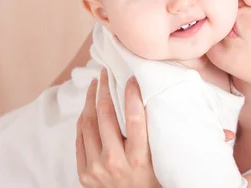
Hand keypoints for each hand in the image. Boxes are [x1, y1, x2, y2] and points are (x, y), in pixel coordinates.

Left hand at [76, 69, 159, 187]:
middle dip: (104, 89)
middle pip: (105, 115)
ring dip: (90, 100)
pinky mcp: (84, 174)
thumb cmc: (152, 182)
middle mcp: (115, 163)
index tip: (132, 78)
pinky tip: (88, 108)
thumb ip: (158, 136)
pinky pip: (80, 138)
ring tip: (95, 85)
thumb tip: (170, 108)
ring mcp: (96, 169)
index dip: (132, 94)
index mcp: (139, 159)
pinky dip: (83, 120)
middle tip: (106, 73)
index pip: (135, 119)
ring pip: (88, 124)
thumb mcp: (160, 161)